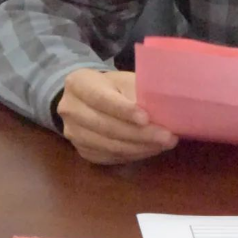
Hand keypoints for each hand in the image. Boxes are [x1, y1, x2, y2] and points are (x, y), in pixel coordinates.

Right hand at [57, 69, 178, 163]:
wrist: (88, 98)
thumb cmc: (113, 86)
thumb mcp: (123, 80)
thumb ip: (136, 92)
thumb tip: (161, 110)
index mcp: (78, 84)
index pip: (102, 99)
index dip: (124, 111)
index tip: (147, 118)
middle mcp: (70, 109)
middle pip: (106, 126)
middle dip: (140, 134)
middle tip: (168, 137)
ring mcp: (73, 133)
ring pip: (109, 146)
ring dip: (140, 147)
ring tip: (165, 144)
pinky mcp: (81, 150)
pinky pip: (109, 157)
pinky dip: (133, 155)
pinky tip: (151, 149)